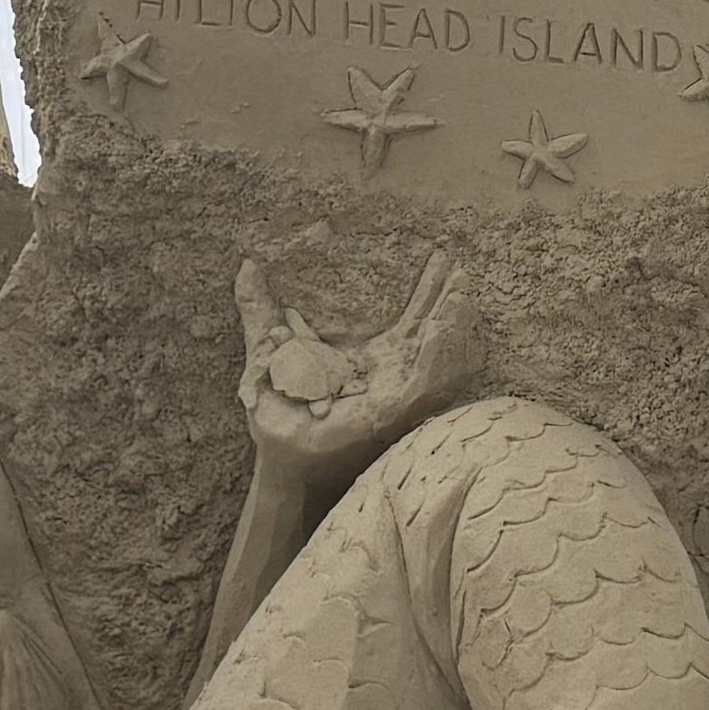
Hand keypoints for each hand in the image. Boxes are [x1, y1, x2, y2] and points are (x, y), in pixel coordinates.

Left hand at [236, 239, 484, 481]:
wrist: (275, 455)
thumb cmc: (275, 412)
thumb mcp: (266, 349)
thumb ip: (258, 309)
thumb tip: (246, 265)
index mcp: (370, 358)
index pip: (409, 318)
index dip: (427, 288)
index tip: (442, 255)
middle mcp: (387, 373)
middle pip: (426, 328)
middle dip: (445, 297)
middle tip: (461, 265)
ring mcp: (391, 391)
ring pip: (429, 352)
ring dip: (446, 322)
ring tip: (460, 292)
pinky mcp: (388, 411)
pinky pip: (417, 381)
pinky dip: (430, 356)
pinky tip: (437, 329)